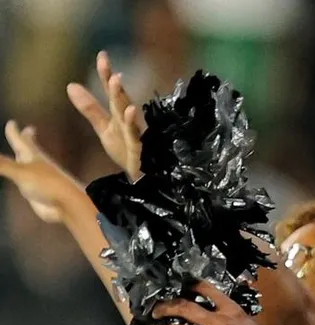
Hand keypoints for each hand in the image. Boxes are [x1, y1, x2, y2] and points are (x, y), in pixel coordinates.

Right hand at [0, 121, 83, 222]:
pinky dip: (20, 176)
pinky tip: (21, 179)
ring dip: (23, 157)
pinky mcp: (36, 191)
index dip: (15, 132)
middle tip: (29, 129)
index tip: (12, 122)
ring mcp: (37, 178)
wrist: (66, 205)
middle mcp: (36, 164)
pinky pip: (25, 181)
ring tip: (21, 153)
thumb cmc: (47, 183)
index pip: (22, 140)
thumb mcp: (20, 171)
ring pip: (27, 164)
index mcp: (34, 155)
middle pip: (29, 149)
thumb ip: (1, 164)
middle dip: (26, 139)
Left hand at [67, 51, 144, 180]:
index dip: (106, 75)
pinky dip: (133, 124)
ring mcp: (136, 135)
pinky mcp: (139, 149)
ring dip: (123, 98)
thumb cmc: (126, 151)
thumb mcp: (104, 128)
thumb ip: (90, 109)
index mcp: (119, 116)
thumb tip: (70, 85)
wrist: (143, 178)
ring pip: (128, 114)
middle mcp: (129, 122)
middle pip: (120, 100)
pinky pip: (136, 136)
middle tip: (107, 64)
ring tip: (117, 80)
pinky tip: (131, 111)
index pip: (112, 93)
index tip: (102, 55)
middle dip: (115, 84)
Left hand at [155, 281, 286, 324]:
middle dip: (165, 308)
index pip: (207, 289)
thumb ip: (228, 316)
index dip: (189, 285)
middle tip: (157, 312)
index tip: (178, 288)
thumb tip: (209, 311)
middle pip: (184, 308)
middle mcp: (221, 323)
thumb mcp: (246, 324)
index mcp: (232, 311)